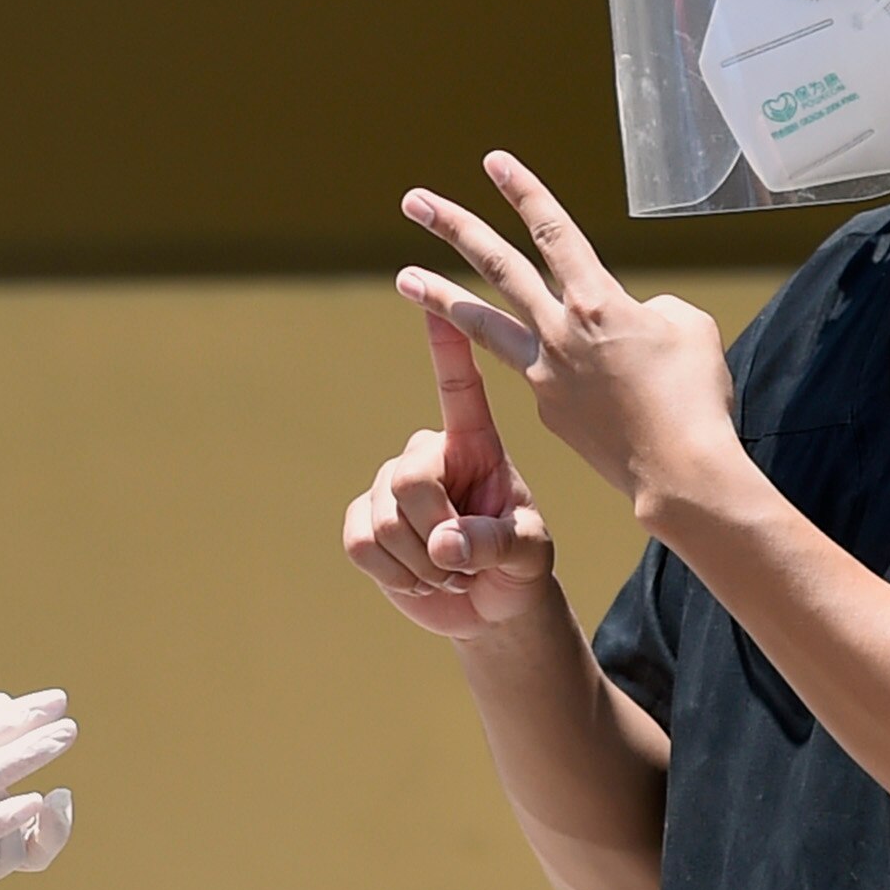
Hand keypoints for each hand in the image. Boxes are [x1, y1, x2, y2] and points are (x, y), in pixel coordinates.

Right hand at [341, 310, 556, 638]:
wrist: (491, 607)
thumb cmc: (520, 563)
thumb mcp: (528, 552)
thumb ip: (494, 542)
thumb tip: (444, 545)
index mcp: (474, 442)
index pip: (456, 383)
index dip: (440, 340)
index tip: (416, 281)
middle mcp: (427, 452)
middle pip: (409, 479)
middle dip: (440, 532)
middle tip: (468, 561)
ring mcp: (389, 485)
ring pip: (384, 518)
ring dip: (422, 564)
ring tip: (451, 571)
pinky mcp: (362, 521)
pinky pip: (361, 542)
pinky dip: (395, 574)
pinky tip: (419, 579)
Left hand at [396, 151, 738, 514]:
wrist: (679, 473)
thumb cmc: (694, 398)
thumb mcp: (688, 328)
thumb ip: (648, 309)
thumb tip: (627, 320)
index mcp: (598, 302)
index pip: (552, 231)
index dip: (523, 192)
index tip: (493, 163)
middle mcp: (560, 332)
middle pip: (497, 267)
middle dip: (454, 228)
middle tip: (414, 201)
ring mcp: (545, 373)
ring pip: (482, 325)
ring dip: (440, 297)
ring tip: (403, 277)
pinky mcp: (546, 410)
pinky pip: (541, 373)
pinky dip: (551, 364)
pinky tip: (587, 381)